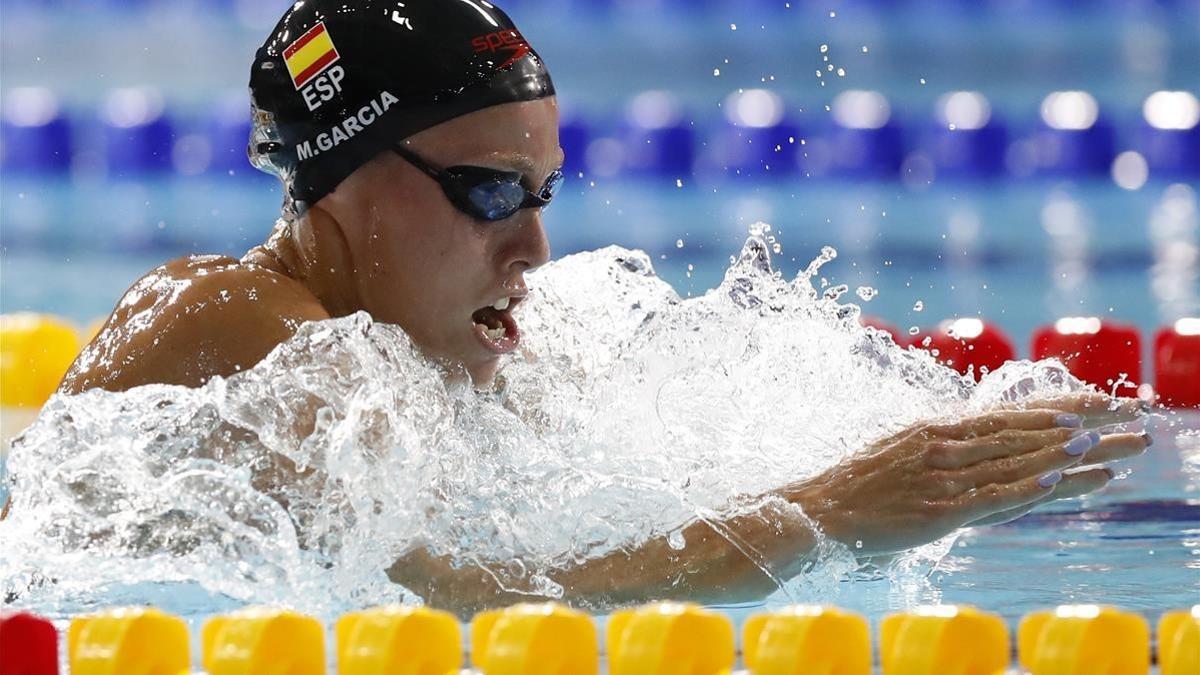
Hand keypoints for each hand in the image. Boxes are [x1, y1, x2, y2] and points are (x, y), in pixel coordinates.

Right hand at [785, 393, 1149, 554]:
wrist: (814, 511)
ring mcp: (939, 478)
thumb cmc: (855, 487)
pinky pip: (988, 497)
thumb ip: (941, 447)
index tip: (1099, 402)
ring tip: (1104, 445)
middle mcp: (942, 445)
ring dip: (1062, 453)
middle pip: (1023, 433)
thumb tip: (978, 443)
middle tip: (1127, 422)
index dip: (1058, 406)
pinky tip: (1056, 478)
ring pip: (1013, 461)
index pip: (1009, 412)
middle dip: (1081, 427)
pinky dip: (1025, 486)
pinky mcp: (935, 512)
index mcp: (936, 429)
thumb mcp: (899, 452)